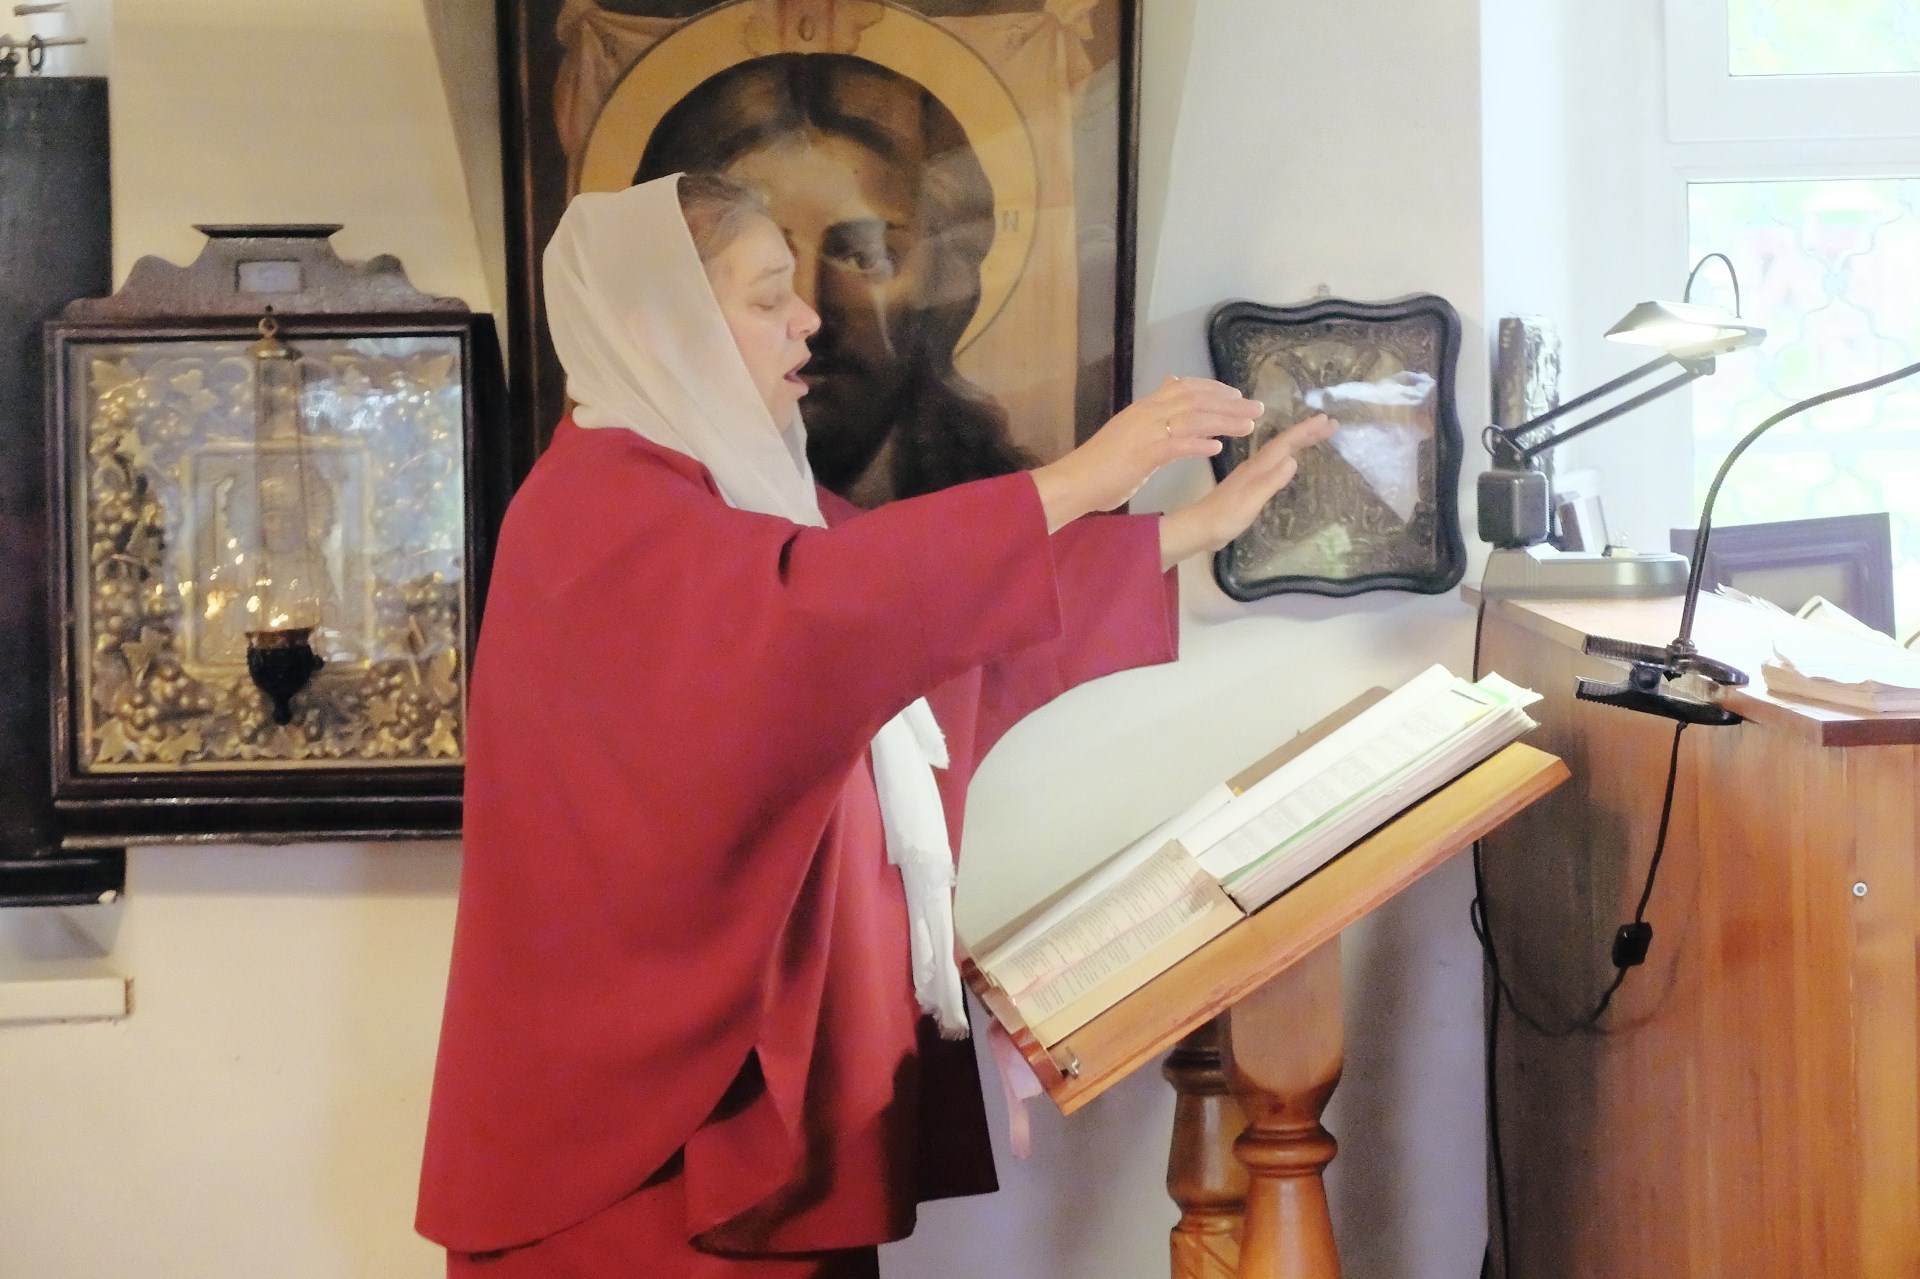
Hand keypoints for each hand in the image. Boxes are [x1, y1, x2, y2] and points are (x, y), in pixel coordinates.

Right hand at [1029, 376, 1263, 531]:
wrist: (1074, 481)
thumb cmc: (1100, 465)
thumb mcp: (1127, 433)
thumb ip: (1148, 419)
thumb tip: (1164, 402)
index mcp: (1143, 408)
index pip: (1184, 387)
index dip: (1213, 389)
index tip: (1235, 394)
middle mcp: (1146, 413)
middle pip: (1195, 399)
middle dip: (1229, 403)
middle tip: (1256, 408)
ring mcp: (1144, 432)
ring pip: (1192, 418)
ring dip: (1223, 420)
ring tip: (1249, 426)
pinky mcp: (1143, 453)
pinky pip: (1176, 445)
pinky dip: (1199, 444)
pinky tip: (1218, 448)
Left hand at [1157, 413, 1336, 568]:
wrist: (1201, 527)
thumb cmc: (1227, 516)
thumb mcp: (1252, 500)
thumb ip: (1271, 481)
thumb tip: (1294, 460)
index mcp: (1258, 466)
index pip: (1286, 443)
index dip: (1306, 431)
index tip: (1327, 420)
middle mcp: (1256, 465)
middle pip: (1285, 443)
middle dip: (1308, 433)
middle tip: (1331, 423)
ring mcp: (1253, 474)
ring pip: (1280, 451)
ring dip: (1299, 441)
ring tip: (1318, 435)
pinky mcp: (1251, 485)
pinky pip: (1275, 463)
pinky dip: (1288, 455)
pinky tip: (1292, 460)